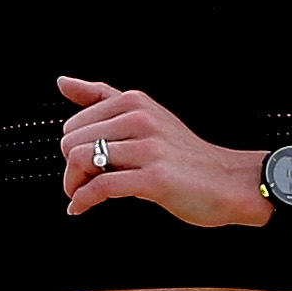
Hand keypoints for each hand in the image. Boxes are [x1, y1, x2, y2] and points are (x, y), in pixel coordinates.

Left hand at [56, 77, 268, 227]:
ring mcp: (148, 148)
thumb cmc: (183, 154)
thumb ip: (103, 97)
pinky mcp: (154, 178)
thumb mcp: (145, 115)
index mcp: (134, 102)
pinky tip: (80, 208)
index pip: (74, 124)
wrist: (228, 182)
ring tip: (81, 196)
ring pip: (81, 160)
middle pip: (71, 142)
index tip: (80, 167)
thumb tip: (63, 82)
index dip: (70, 149)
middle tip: (81, 184)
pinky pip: (100, 187)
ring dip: (73, 186)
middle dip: (69, 169)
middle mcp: (140, 119)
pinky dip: (83, 200)